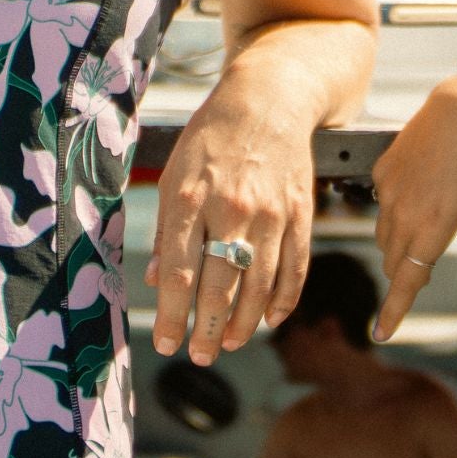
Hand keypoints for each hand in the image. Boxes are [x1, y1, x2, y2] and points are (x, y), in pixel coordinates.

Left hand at [144, 77, 314, 364]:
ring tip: (228, 343)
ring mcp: (270, 214)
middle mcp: (230, 210)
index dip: (172, 315)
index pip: (179, 273)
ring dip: (243, 323)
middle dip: (206, 330)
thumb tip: (156, 281)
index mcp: (189, 200)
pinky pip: (294, 268)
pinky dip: (283, 301)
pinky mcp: (300, 214)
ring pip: (259, 285)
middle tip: (200, 356)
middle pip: (219, 287)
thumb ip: (168, 231)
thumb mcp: (174, 176)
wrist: (267, 101)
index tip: (167, 345)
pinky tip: (269, 320)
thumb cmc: (209, 140)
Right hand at [370, 79, 456, 341]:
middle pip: (394, 262)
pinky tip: (421, 186)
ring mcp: (388, 191)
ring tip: (430, 220)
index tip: (381, 334)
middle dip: (407, 273)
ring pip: (385, 236)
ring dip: (400, 245)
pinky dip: (397, 210)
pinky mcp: (381, 171)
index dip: (394, 310)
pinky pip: (382, 205)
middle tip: (429, 265)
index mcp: (434, 227)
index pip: (406, 280)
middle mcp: (404, 213)